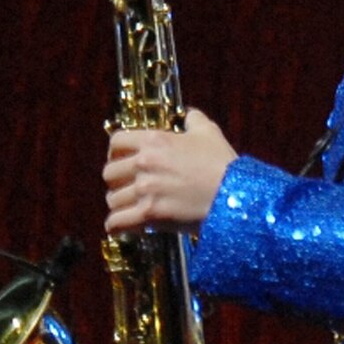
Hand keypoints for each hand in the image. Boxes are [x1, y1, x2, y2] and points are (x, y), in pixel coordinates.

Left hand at [103, 106, 236, 231]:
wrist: (234, 195)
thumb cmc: (222, 165)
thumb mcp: (209, 133)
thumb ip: (194, 120)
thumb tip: (190, 115)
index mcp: (154, 141)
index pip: (116, 142)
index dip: (115, 152)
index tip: (120, 160)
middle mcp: (144, 163)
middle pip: (109, 173)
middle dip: (116, 182)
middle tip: (126, 188)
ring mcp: (145, 190)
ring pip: (113, 200)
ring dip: (119, 205)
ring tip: (128, 209)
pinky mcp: (150, 215)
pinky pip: (118, 222)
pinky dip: (117, 226)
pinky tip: (121, 228)